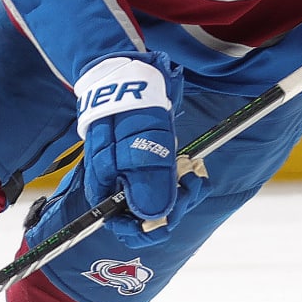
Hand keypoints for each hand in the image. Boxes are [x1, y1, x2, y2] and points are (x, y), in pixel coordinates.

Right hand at [75, 52, 206, 247]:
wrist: (130, 73)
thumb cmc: (129, 108)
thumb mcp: (139, 144)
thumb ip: (147, 181)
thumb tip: (156, 217)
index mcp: (106, 188)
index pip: (126, 228)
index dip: (151, 228)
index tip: (174, 211)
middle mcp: (117, 186)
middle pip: (146, 217)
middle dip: (174, 207)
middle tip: (193, 185)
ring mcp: (131, 174)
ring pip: (159, 202)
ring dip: (182, 193)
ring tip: (194, 173)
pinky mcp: (145, 163)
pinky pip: (165, 184)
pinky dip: (181, 180)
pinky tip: (189, 165)